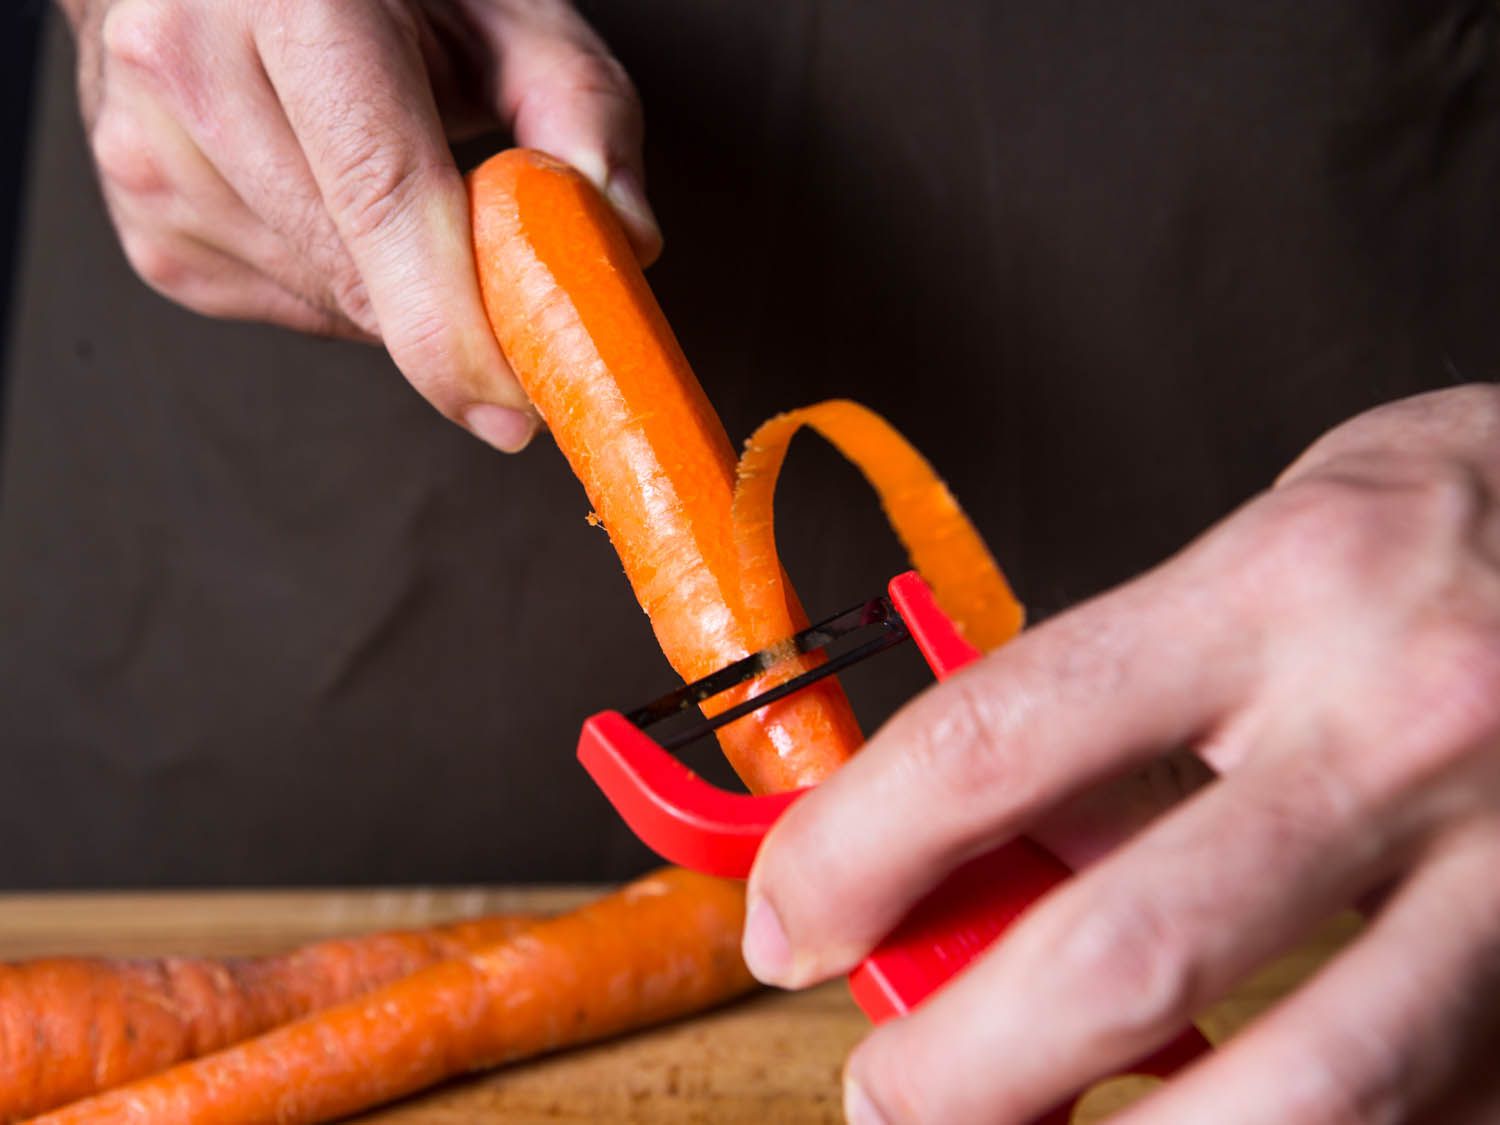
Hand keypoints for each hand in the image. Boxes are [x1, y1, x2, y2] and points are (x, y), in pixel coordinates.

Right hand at [60, 0, 659, 451]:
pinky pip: (285, 310)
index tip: (517, 404)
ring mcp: (146, 151)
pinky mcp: (147, 226)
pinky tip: (344, 215)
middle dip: (450, 322)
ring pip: (322, 304)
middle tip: (513, 302)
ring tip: (407, 200)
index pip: (382, 194)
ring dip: (397, 298)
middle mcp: (188, 63)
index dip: (455, 321)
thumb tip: (623, 241)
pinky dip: (343, 293)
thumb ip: (583, 115)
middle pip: (352, 270)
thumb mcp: (509, 16)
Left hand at [744, 384, 1499, 1122]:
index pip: (1000, 737)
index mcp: (1281, 586)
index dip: (856, 851)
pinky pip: (1428, 1105)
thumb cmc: (1453, 525)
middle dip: (964, 1068)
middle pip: (1132, 953)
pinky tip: (1226, 1115)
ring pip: (1306, 1085)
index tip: (790, 922)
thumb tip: (978, 854)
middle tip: (888, 1100)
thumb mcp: (1269, 554)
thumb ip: (1128, 698)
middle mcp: (1401, 721)